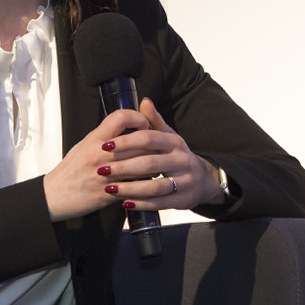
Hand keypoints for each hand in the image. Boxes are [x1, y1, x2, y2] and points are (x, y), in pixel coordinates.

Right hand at [43, 107, 149, 220]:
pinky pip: (136, 186)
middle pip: (139, 141)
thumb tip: (126, 125)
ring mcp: (106, 175)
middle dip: (154, 142)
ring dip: (155, 164)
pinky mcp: (110, 194)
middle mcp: (100, 155)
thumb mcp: (83, 145)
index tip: (144, 123)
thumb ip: (104, 135)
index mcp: (94, 140)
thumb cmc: (69, 171)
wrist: (55, 195)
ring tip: (158, 163)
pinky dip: (146, 183)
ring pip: (143, 165)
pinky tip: (148, 181)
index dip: (138, 117)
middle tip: (159, 144)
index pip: (122, 117)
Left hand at [94, 99, 219, 211]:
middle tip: (102, 170)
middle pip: (150, 163)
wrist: (203, 180)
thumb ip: (154, 121)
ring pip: (155, 186)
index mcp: (175, 142)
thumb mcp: (169, 137)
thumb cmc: (177, 156)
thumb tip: (144, 101)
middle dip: (123, 167)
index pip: (148, 139)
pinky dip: (142, 204)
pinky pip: (160, 203)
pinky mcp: (184, 199)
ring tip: (110, 188)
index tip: (106, 146)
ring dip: (130, 188)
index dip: (126, 141)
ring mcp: (185, 181)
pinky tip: (125, 203)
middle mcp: (182, 160)